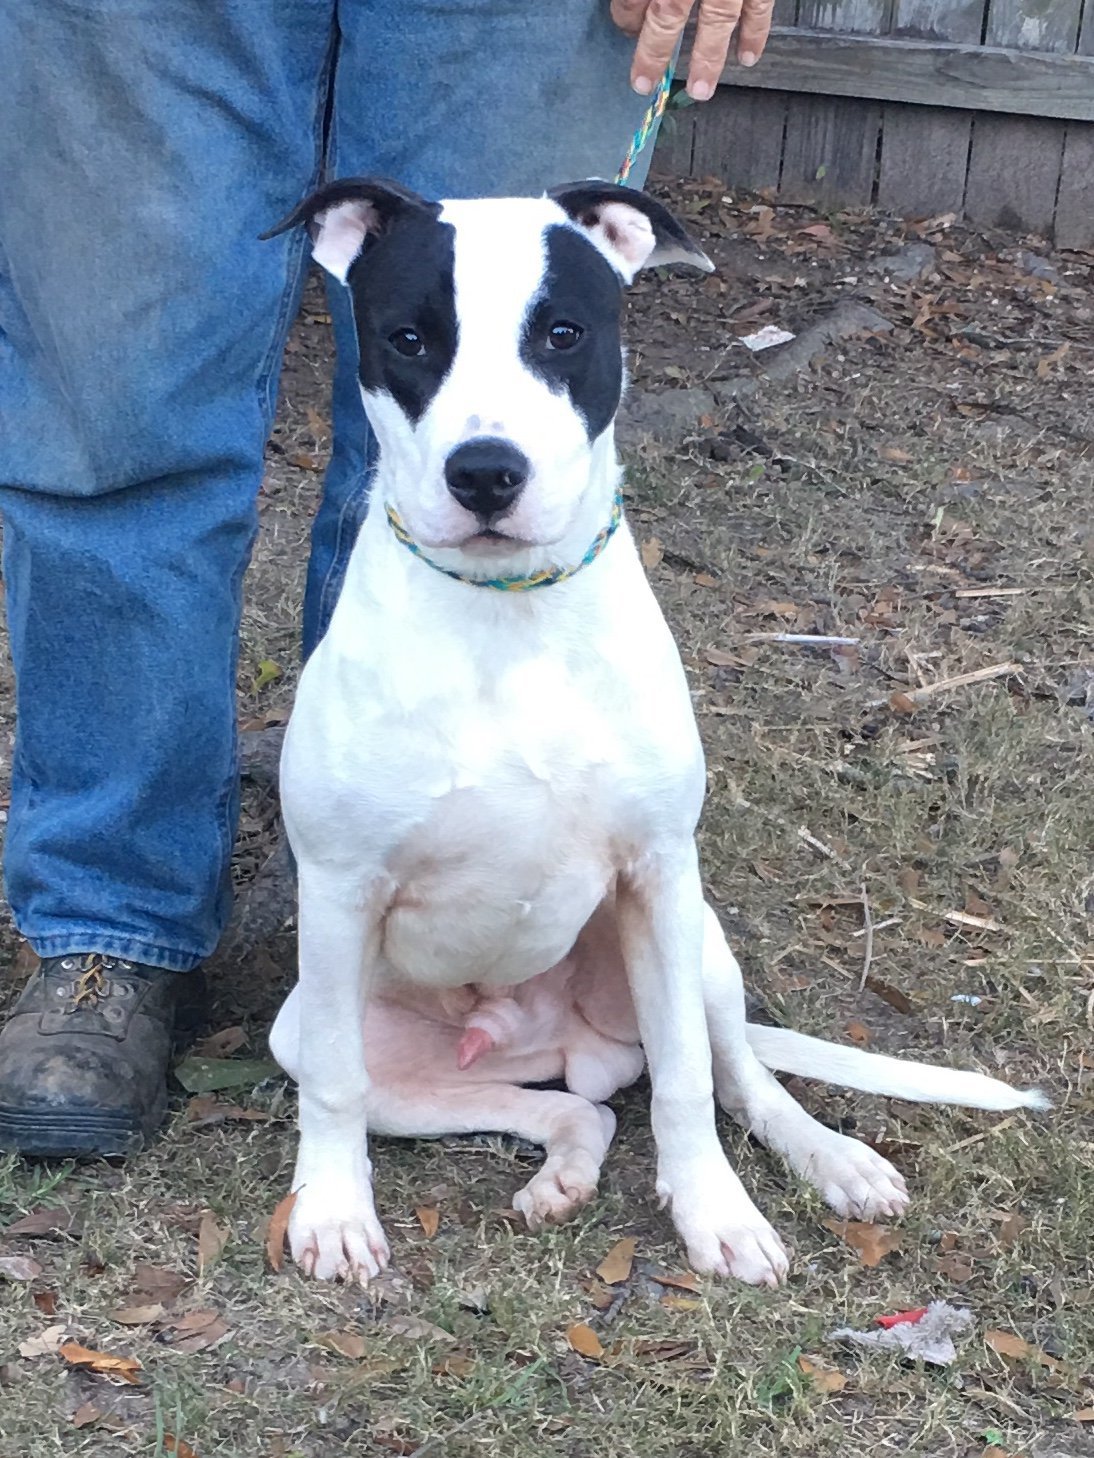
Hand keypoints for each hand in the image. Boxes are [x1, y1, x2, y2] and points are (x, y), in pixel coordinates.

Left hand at [611, 0, 774, 100]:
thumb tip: (631, 11)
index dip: (626, 15)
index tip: (624, 24)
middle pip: (668, 15)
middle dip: (655, 53)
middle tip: (644, 84)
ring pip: (718, 21)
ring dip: (707, 59)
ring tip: (701, 92)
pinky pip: (760, 8)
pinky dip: (755, 34)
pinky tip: (748, 57)